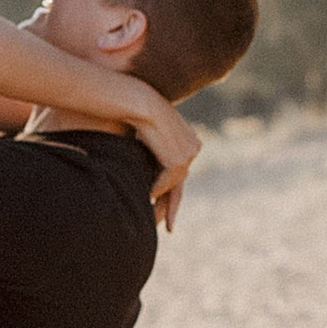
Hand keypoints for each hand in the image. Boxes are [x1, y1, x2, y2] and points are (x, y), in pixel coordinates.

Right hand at [133, 95, 201, 230]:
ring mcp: (188, 152)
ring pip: (175, 184)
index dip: (171, 189)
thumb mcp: (144, 129)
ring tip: (151, 215)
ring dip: (163, 200)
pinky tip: (146, 196)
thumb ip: (147, 146)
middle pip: (181, 181)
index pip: (179, 168)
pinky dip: (157, 190)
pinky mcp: (179, 158)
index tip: (163, 205)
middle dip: (173, 205)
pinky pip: (168, 182)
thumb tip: (139, 156)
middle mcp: (193, 145)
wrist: (137, 99)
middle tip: (169, 228)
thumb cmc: (134, 109)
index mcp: (187, 137)